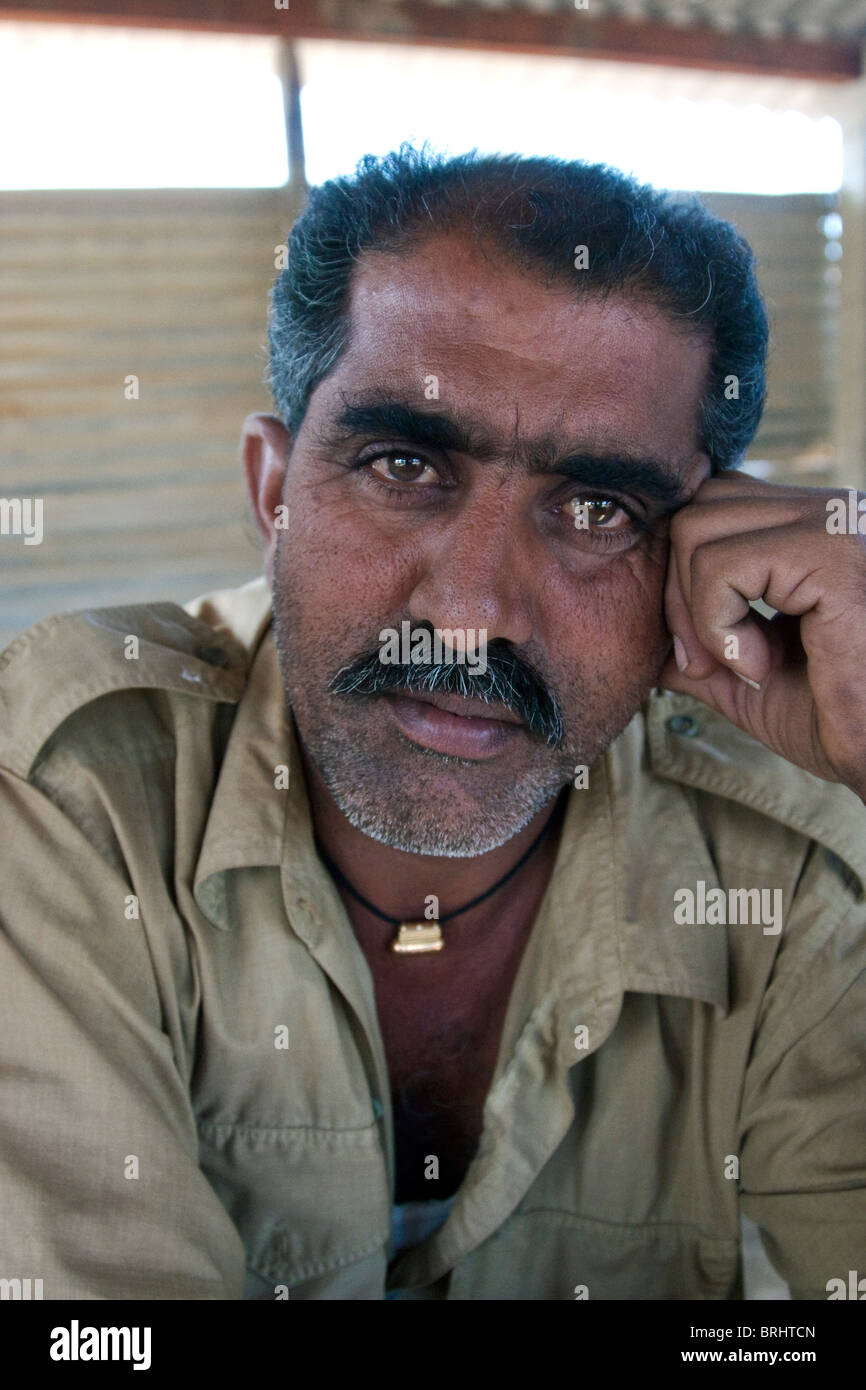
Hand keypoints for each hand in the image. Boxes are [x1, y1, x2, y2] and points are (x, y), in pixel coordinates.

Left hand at [659, 471, 865, 801]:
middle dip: (676, 592)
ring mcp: (832, 523)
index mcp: (812, 527)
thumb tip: (644, 635)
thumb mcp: (747, 677)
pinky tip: (760, 665)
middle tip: (709, 662)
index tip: (701, 653)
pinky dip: (717, 625)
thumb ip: (699, 644)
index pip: (710, 506)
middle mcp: (827, 509)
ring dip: (697, 613)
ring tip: (745, 665)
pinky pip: (722, 566)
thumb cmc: (836, 721)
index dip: (682, 576)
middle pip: (694, 508)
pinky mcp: (832, 554)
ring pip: (696, 529)